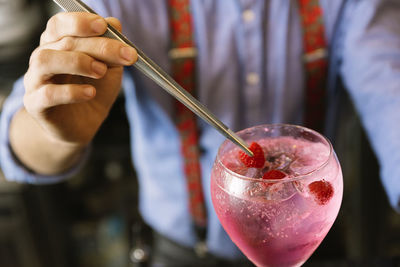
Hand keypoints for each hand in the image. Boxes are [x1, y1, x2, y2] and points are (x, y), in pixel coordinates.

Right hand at [23, 12, 136, 144]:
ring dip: (77, 62)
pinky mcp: (35, 105)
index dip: (80, 22)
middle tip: (124, 55)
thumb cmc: (93, 91)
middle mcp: (43, 58)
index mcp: (57, 44)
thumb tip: (115, 23)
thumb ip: (110, 47)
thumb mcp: (109, 68)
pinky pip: (47, 94)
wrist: (83, 125)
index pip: (60, 24)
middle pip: (63, 42)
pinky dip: (71, 92)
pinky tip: (90, 93)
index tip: (103, 26)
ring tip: (101, 72)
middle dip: (97, 46)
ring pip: (44, 61)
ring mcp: (35, 81)